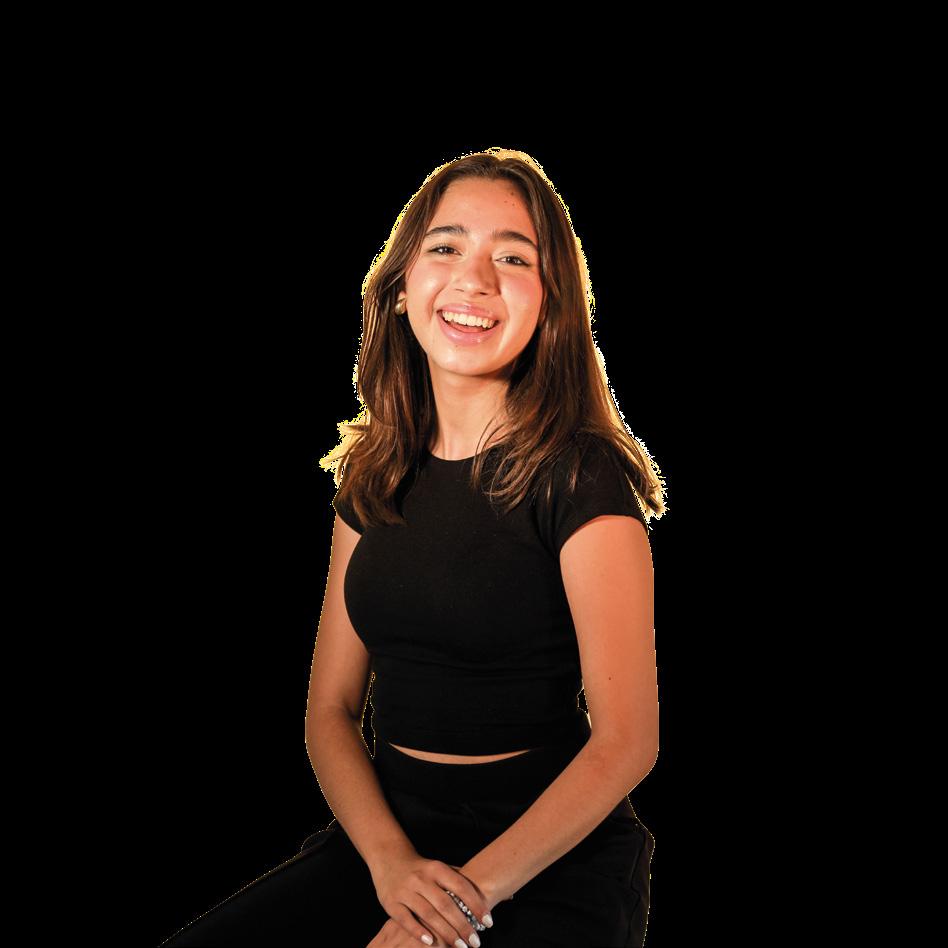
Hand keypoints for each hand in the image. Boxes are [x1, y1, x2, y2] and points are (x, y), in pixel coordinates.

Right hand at [370, 851, 492, 947]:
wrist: (389, 859)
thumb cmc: (424, 869)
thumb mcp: (443, 869)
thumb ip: (468, 881)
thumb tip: (508, 893)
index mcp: (437, 868)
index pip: (460, 885)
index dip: (476, 903)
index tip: (488, 921)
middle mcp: (421, 877)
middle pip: (445, 903)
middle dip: (463, 924)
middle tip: (476, 941)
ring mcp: (405, 890)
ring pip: (428, 913)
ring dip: (445, 932)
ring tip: (460, 947)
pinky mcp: (391, 902)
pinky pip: (405, 919)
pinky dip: (418, 931)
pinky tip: (431, 943)